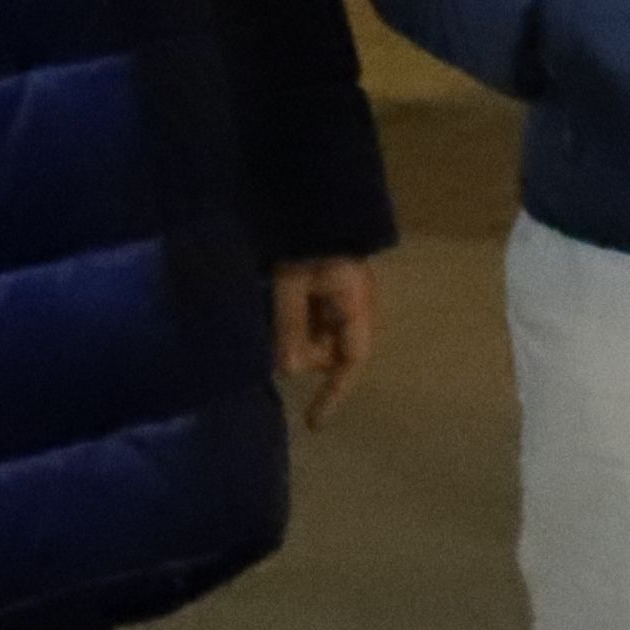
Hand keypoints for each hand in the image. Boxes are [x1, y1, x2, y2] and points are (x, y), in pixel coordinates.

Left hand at [276, 258, 381, 427]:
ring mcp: (347, 301)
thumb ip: (290, 327)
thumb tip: (287, 372)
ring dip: (298, 339)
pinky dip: (298, 327)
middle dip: (303, 357)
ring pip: (322, 340)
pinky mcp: (333, 293)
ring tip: (273, 315)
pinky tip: (281, 312)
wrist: (312, 204)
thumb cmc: (303, 243)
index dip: (334, 395)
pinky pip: (317, 323)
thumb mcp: (290, 285)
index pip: (351, 363)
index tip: (313, 424)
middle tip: (272, 341)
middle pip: (333, 354)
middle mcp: (358, 309)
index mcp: (356, 307)